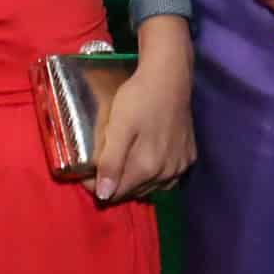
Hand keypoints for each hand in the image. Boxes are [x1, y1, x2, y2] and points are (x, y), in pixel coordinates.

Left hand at [93, 31, 193, 202]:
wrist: (169, 77)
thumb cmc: (139, 98)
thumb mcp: (118, 127)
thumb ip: (111, 162)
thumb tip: (104, 196)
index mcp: (147, 168)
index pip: (116, 193)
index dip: (96, 186)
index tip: (84, 174)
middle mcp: (166, 173)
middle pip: (133, 192)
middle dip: (114, 185)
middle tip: (99, 168)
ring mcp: (180, 166)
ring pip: (151, 188)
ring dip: (133, 183)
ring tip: (119, 166)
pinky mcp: (189, 157)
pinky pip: (168, 179)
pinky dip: (154, 177)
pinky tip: (145, 165)